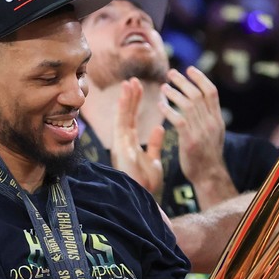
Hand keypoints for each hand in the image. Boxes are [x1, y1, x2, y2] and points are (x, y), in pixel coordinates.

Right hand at [110, 78, 164, 198]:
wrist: (144, 198)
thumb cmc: (146, 184)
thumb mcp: (153, 160)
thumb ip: (154, 144)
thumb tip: (158, 127)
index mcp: (130, 144)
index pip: (132, 119)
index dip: (134, 103)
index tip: (138, 88)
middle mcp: (123, 142)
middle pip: (126, 115)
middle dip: (130, 97)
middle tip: (133, 80)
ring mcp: (120, 144)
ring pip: (122, 117)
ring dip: (125, 99)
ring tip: (129, 82)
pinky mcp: (120, 147)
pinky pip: (122, 124)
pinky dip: (123, 109)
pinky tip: (126, 96)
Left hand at [159, 67, 236, 206]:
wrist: (209, 176)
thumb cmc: (208, 156)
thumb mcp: (214, 134)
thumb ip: (209, 118)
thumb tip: (202, 102)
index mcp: (217, 119)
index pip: (211, 92)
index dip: (200, 78)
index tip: (190, 69)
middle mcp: (211, 122)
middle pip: (197, 94)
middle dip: (183, 81)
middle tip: (171, 73)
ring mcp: (201, 131)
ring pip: (187, 104)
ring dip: (174, 93)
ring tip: (163, 87)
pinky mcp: (190, 140)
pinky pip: (178, 120)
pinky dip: (168, 110)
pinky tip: (159, 105)